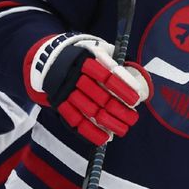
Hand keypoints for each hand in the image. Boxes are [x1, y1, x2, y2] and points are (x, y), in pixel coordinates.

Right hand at [26, 33, 151, 145]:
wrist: (52, 59)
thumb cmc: (85, 57)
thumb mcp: (98, 50)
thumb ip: (115, 64)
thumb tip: (137, 86)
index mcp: (86, 61)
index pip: (107, 76)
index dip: (123, 89)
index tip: (136, 99)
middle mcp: (75, 77)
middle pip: (100, 97)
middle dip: (119, 110)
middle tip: (134, 118)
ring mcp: (66, 92)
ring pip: (89, 110)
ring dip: (108, 122)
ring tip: (124, 129)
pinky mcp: (60, 104)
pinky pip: (74, 120)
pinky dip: (90, 131)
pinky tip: (105, 138)